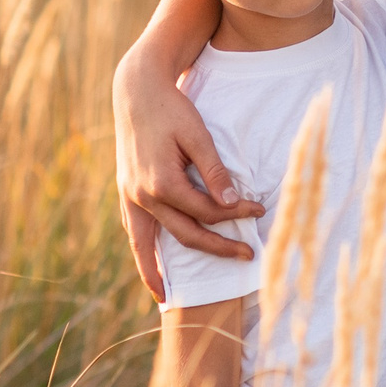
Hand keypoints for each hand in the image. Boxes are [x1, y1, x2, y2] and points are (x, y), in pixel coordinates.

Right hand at [114, 56, 264, 301]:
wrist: (136, 90)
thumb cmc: (171, 108)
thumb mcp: (198, 134)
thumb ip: (214, 171)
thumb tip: (231, 203)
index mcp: (162, 183)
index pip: (207, 211)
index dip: (236, 214)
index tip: (259, 208)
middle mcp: (143, 195)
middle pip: (185, 234)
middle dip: (217, 247)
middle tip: (247, 255)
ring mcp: (130, 195)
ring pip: (146, 243)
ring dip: (156, 271)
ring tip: (166, 296)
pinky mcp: (125, 190)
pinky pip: (133, 229)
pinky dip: (141, 249)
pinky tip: (148, 261)